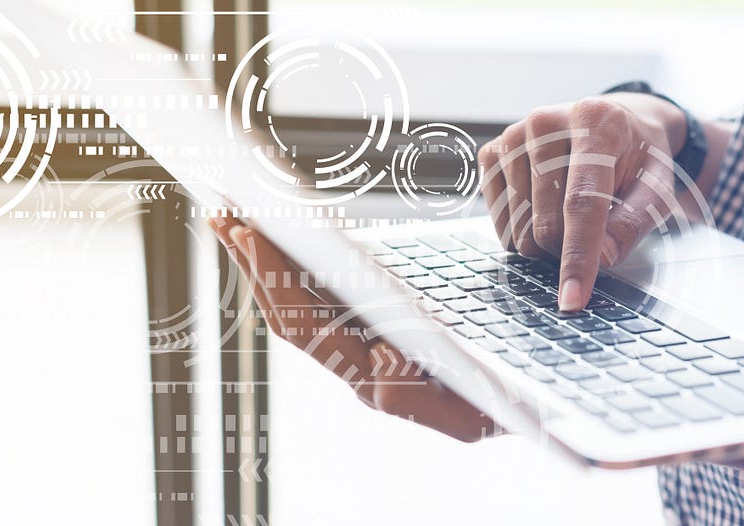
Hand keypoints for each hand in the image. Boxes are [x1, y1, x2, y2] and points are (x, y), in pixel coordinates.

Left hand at [208, 215, 498, 441]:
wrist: (521, 410)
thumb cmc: (499, 411)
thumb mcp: (468, 418)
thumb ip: (414, 399)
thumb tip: (374, 357)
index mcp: (370, 378)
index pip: (305, 327)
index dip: (273, 280)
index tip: (248, 234)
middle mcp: (356, 364)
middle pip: (287, 311)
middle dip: (252, 261)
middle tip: (222, 211)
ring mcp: (363, 345)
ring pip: (298, 303)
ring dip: (263, 259)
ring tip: (237, 216)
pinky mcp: (376, 327)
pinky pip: (324, 296)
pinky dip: (295, 262)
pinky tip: (283, 238)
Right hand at [478, 93, 686, 310]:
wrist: (613, 122)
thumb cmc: (636, 159)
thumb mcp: (656, 189)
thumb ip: (633, 225)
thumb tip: (599, 259)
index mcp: (595, 122)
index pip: (582, 203)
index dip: (578, 257)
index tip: (572, 299)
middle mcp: (545, 122)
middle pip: (545, 224)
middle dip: (567, 249)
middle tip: (592, 231)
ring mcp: (512, 136)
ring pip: (519, 228)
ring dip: (546, 239)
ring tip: (568, 209)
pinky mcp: (491, 153)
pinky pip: (498, 220)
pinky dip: (522, 228)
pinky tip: (543, 206)